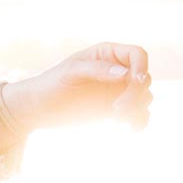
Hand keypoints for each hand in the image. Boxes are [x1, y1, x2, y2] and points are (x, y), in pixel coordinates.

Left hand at [2, 42, 152, 131]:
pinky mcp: (116, 111)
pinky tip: (129, 127)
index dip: (142, 67)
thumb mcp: (70, 72)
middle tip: (116, 109)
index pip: (138, 55)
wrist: (38, 109)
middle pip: (144, 78)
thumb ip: (97, 69)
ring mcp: (118, 91)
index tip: (135, 81)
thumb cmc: (50, 84)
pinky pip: (138, 115)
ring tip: (115, 117)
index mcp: (108, 55)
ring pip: (144, 97)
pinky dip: (139, 121)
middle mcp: (117, 71)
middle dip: (136, 94)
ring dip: (137, 108)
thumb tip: (125, 74)